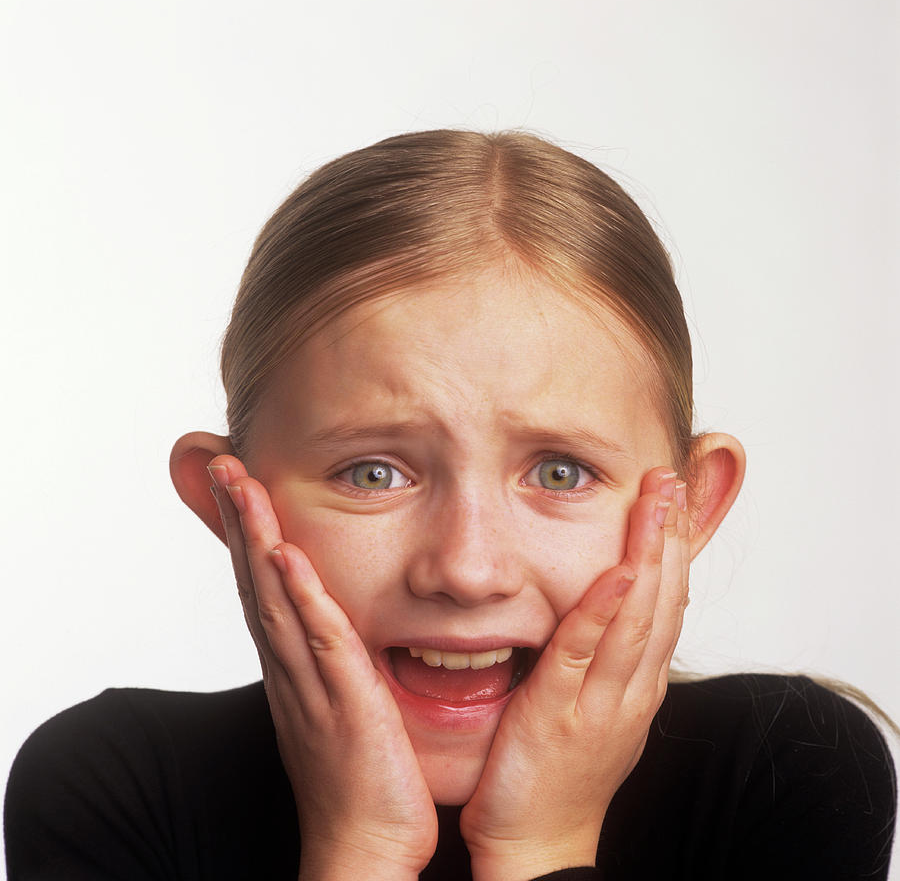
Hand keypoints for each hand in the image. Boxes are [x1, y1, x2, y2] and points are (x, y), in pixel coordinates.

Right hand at [207, 457, 437, 880]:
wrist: (365, 846)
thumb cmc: (361, 777)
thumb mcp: (341, 703)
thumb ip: (336, 659)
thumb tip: (340, 625)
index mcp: (293, 666)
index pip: (263, 587)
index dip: (247, 534)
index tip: (239, 485)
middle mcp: (291, 668)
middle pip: (256, 581)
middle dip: (240, 519)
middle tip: (224, 462)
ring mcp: (310, 683)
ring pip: (276, 599)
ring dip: (257, 538)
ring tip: (242, 484)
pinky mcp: (340, 703)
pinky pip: (318, 641)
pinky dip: (300, 597)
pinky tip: (286, 557)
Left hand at [460, 467, 689, 880]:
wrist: (538, 845)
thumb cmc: (560, 773)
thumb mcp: (596, 706)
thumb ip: (603, 656)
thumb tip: (607, 605)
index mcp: (638, 683)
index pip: (667, 603)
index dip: (674, 548)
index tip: (674, 498)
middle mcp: (631, 688)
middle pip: (662, 601)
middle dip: (670, 537)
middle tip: (672, 478)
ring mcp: (601, 702)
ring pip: (636, 619)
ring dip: (649, 556)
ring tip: (656, 503)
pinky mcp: (560, 716)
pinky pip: (585, 655)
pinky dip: (604, 611)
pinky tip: (617, 572)